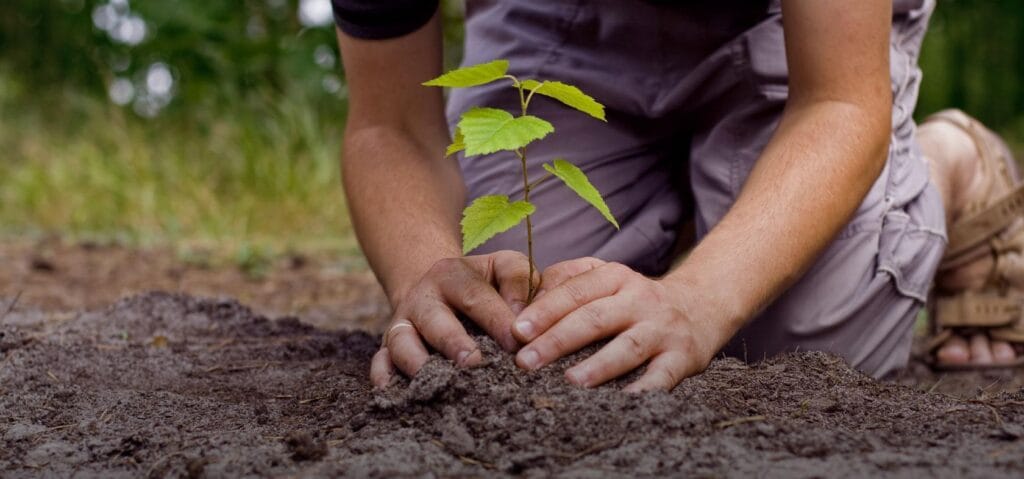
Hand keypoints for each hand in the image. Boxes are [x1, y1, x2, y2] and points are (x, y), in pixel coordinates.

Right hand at [370, 250, 534, 387]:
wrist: (437, 287)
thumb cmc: (483, 283)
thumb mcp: (502, 267)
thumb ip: (518, 282)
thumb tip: (523, 321)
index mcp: (452, 274)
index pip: (475, 295)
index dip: (496, 319)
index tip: (517, 343)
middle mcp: (423, 298)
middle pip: (434, 320)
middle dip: (453, 342)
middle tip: (474, 363)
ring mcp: (402, 323)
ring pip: (401, 341)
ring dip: (418, 362)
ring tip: (439, 383)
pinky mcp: (388, 346)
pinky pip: (379, 361)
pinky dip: (383, 376)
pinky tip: (396, 392)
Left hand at [511, 257, 724, 391]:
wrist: (701, 307)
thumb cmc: (634, 299)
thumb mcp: (606, 278)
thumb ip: (567, 282)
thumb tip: (523, 302)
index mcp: (615, 277)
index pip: (575, 291)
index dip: (544, 310)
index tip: (517, 331)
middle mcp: (640, 299)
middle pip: (595, 318)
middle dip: (558, 340)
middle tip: (526, 362)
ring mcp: (662, 329)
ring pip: (628, 347)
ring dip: (598, 365)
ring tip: (570, 382)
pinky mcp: (683, 357)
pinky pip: (662, 376)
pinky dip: (643, 390)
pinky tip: (621, 403)